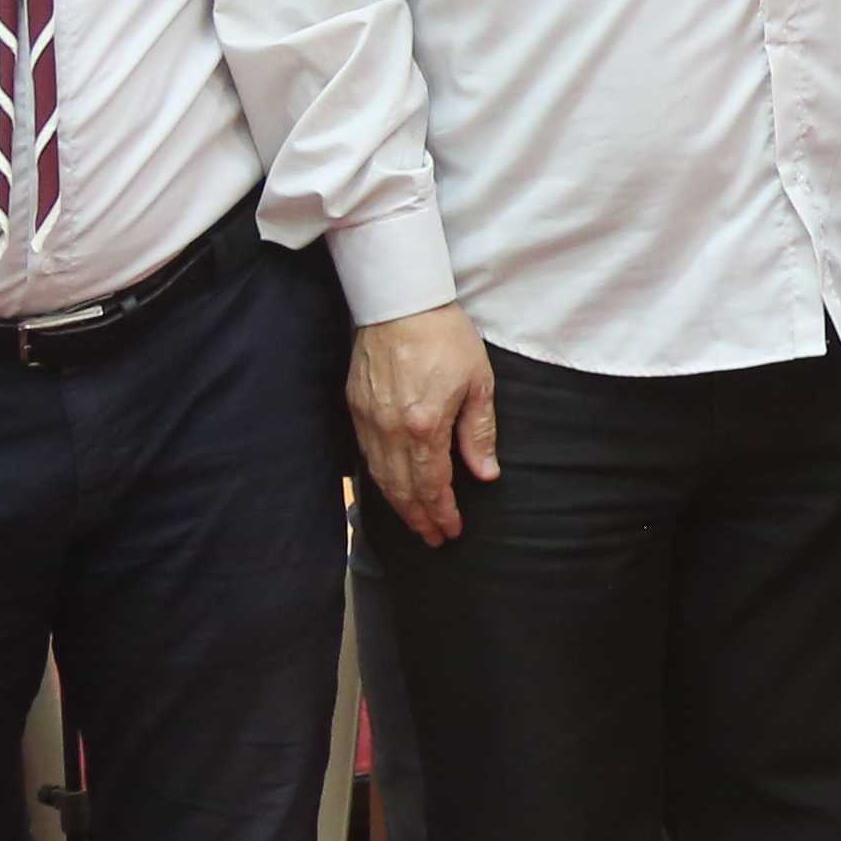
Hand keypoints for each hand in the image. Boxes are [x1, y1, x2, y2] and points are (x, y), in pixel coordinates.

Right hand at [350, 306, 501, 541]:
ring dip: (399, 504)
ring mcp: (368, 420)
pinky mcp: (354, 406)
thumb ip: (479, 433)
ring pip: (380, 477)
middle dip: (419, 518)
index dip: (442, 513)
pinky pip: (366, 455)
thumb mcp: (478, 382)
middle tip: (434, 538)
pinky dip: (379, 479)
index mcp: (424, 426)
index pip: (432, 485)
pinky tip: (392, 487)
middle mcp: (390, 430)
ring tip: (416, 521)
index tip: (451, 532)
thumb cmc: (445, 337)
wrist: (400, 301)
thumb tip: (486, 474)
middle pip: (402, 490)